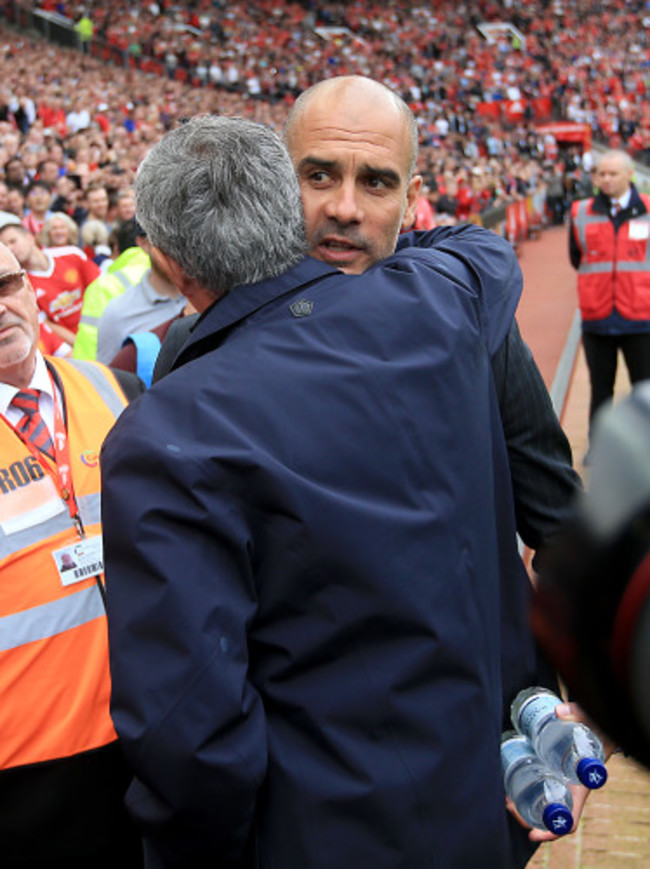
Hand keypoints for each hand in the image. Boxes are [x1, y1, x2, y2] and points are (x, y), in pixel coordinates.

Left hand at [506, 700, 610, 842]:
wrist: (597, 724)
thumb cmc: (597, 728)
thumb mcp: (593, 722)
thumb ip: (578, 714)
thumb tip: (558, 712)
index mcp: (581, 788)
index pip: (569, 819)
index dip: (552, 831)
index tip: (533, 834)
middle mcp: (568, 789)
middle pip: (547, 815)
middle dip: (526, 815)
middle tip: (508, 804)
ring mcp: (558, 781)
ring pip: (539, 801)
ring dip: (521, 803)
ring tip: (504, 797)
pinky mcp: (549, 770)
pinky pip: (535, 785)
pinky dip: (521, 788)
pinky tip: (508, 783)